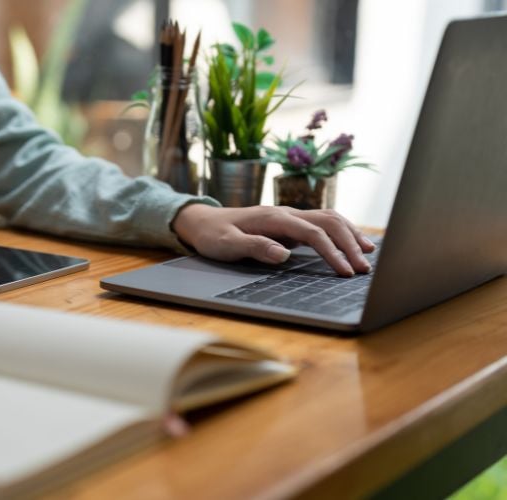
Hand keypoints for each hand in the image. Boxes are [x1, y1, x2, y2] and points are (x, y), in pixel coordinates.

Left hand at [171, 204, 375, 276]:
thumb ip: (255, 247)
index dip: (331, 251)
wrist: (203, 222)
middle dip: (349, 243)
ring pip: (329, 219)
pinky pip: (322, 224)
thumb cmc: (214, 235)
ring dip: (350, 235)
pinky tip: (353, 243)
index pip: (312, 232)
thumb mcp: (227, 245)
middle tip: (364, 268)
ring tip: (369, 254)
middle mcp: (286, 213)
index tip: (344, 271)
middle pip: (328, 222)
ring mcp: (289, 217)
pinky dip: (341, 232)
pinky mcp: (290, 224)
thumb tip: (283, 254)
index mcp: (273, 218)